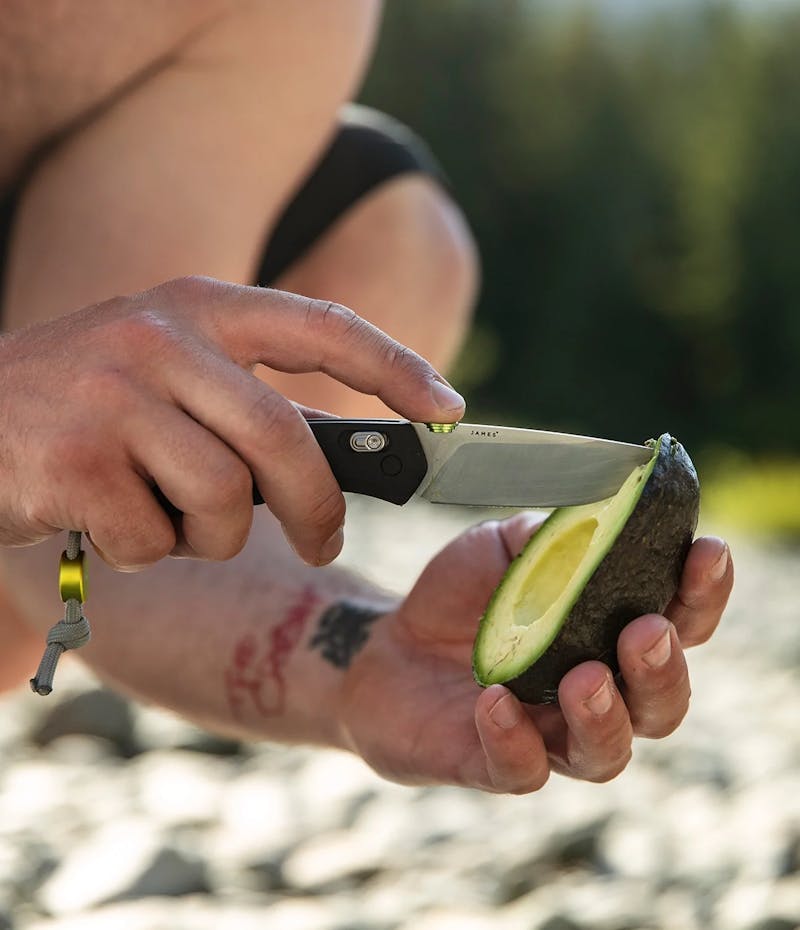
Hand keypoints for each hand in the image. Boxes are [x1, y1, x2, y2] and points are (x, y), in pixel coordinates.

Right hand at [0, 276, 463, 567]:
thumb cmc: (89, 408)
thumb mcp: (171, 377)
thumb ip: (250, 407)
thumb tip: (348, 463)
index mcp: (198, 306)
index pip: (322, 327)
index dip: (396, 368)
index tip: (450, 409)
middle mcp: (159, 336)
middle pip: (285, 439)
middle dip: (317, 508)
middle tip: (323, 541)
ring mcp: (111, 394)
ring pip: (223, 499)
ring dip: (210, 536)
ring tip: (169, 521)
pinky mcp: (71, 460)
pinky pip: (154, 538)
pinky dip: (146, 552)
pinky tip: (110, 526)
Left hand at [338, 513, 732, 791]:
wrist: (385, 645)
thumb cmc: (459, 597)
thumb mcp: (500, 547)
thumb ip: (549, 536)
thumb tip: (592, 514)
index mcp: (608, 634)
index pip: (678, 623)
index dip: (701, 593)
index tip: (706, 552)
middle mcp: (595, 694)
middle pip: (661, 704)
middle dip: (664, 669)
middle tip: (645, 630)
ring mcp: (547, 735)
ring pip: (605, 753)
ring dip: (605, 716)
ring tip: (586, 677)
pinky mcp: (494, 763)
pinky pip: (520, 770)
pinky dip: (514, 739)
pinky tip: (495, 700)